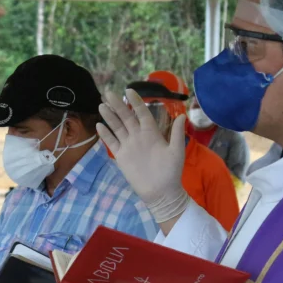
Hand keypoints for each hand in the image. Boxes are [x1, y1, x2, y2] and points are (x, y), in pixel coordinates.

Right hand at [98, 89, 189, 222]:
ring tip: (101, 105)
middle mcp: (138, 136)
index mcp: (152, 133)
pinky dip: (106, 135)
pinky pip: (112, 143)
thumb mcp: (176, 151)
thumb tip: (182, 115)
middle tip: (107, 92)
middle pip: (126, 117)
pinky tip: (99, 125)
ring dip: (109, 116)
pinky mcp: (121, 156)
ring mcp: (129, 145)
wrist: (161, 192)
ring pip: (117, 127)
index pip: (142, 113)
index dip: (136, 102)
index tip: (129, 90)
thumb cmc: (171, 172)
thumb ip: (176, 133)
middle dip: (117, 105)